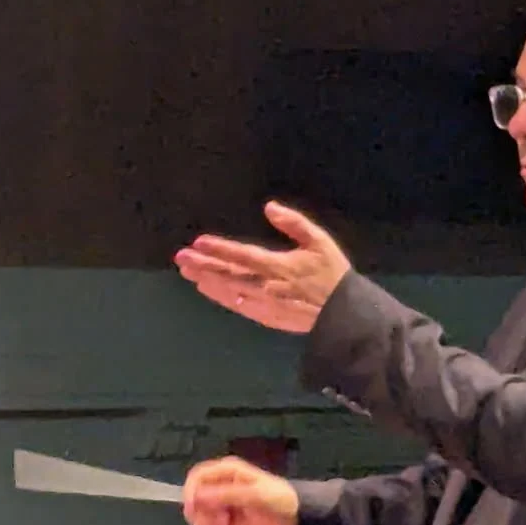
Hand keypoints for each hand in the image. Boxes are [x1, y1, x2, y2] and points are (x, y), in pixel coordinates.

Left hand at [173, 201, 350, 333]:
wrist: (344, 314)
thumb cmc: (333, 273)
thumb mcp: (320, 241)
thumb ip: (294, 223)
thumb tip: (269, 207)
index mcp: (279, 266)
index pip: (242, 255)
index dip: (219, 249)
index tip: (198, 243)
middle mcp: (267, 286)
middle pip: (229, 275)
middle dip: (203, 266)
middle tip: (181, 259)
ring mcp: (266, 304)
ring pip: (230, 292)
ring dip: (208, 282)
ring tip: (188, 273)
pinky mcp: (268, 317)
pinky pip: (239, 307)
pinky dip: (222, 298)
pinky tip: (210, 290)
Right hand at [183, 455, 299, 524]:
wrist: (295, 522)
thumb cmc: (278, 500)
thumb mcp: (255, 494)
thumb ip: (227, 494)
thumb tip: (198, 497)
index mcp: (227, 472)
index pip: (198, 476)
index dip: (191, 491)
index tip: (193, 508)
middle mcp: (220, 487)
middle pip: (195, 498)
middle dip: (198, 513)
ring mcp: (221, 506)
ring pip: (198, 515)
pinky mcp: (224, 524)